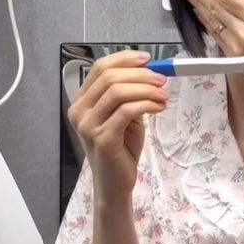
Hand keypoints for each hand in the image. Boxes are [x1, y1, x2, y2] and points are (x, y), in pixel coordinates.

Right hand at [67, 51, 169, 204]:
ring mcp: (88, 125)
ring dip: (147, 89)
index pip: (100, 68)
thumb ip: (130, 93)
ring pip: (118, 91)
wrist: (116, 184)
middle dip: (141, 75)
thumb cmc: (121, 149)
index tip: (148, 59)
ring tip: (164, 95)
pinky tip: (159, 107)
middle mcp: (79, 111)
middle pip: (110, 77)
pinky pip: (127, 111)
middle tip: (162, 80)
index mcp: (82, 101)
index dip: (125, 59)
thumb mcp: (125, 115)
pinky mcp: (102, 138)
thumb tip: (151, 71)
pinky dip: (147, 104)